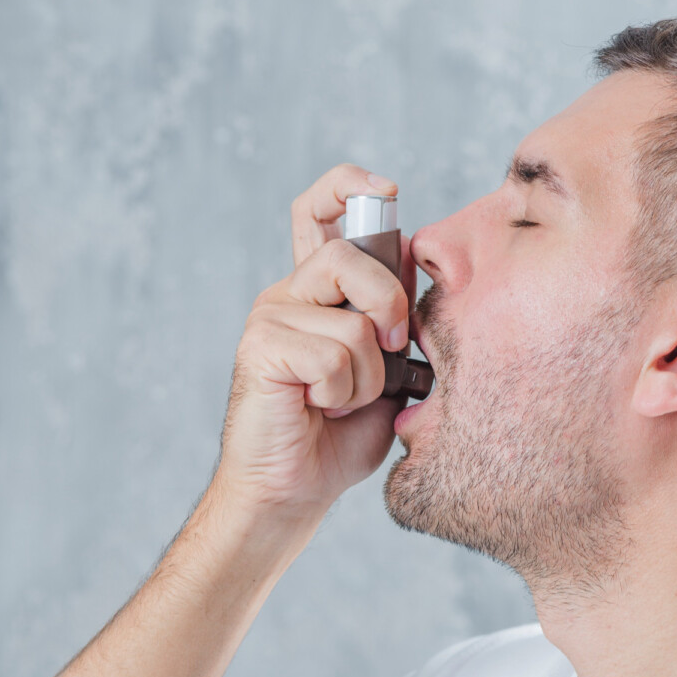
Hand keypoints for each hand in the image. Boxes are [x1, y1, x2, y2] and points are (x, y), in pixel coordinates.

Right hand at [214, 164, 415, 528]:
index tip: (387, 189)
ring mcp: (270, 317)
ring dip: (367, 374)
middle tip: (392, 350)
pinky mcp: (261, 348)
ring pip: (351, 321)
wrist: (296, 490)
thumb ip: (394, 316)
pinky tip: (321, 409)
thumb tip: (416, 256)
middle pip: (348, 257)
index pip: (320, 209)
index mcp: (319, 291)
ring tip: (345, 399)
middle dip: (388, 306)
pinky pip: (331, 356)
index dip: (347, 186)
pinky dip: (343, 393)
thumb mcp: (386, 366)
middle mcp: (289, 293)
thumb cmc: (342, 433)